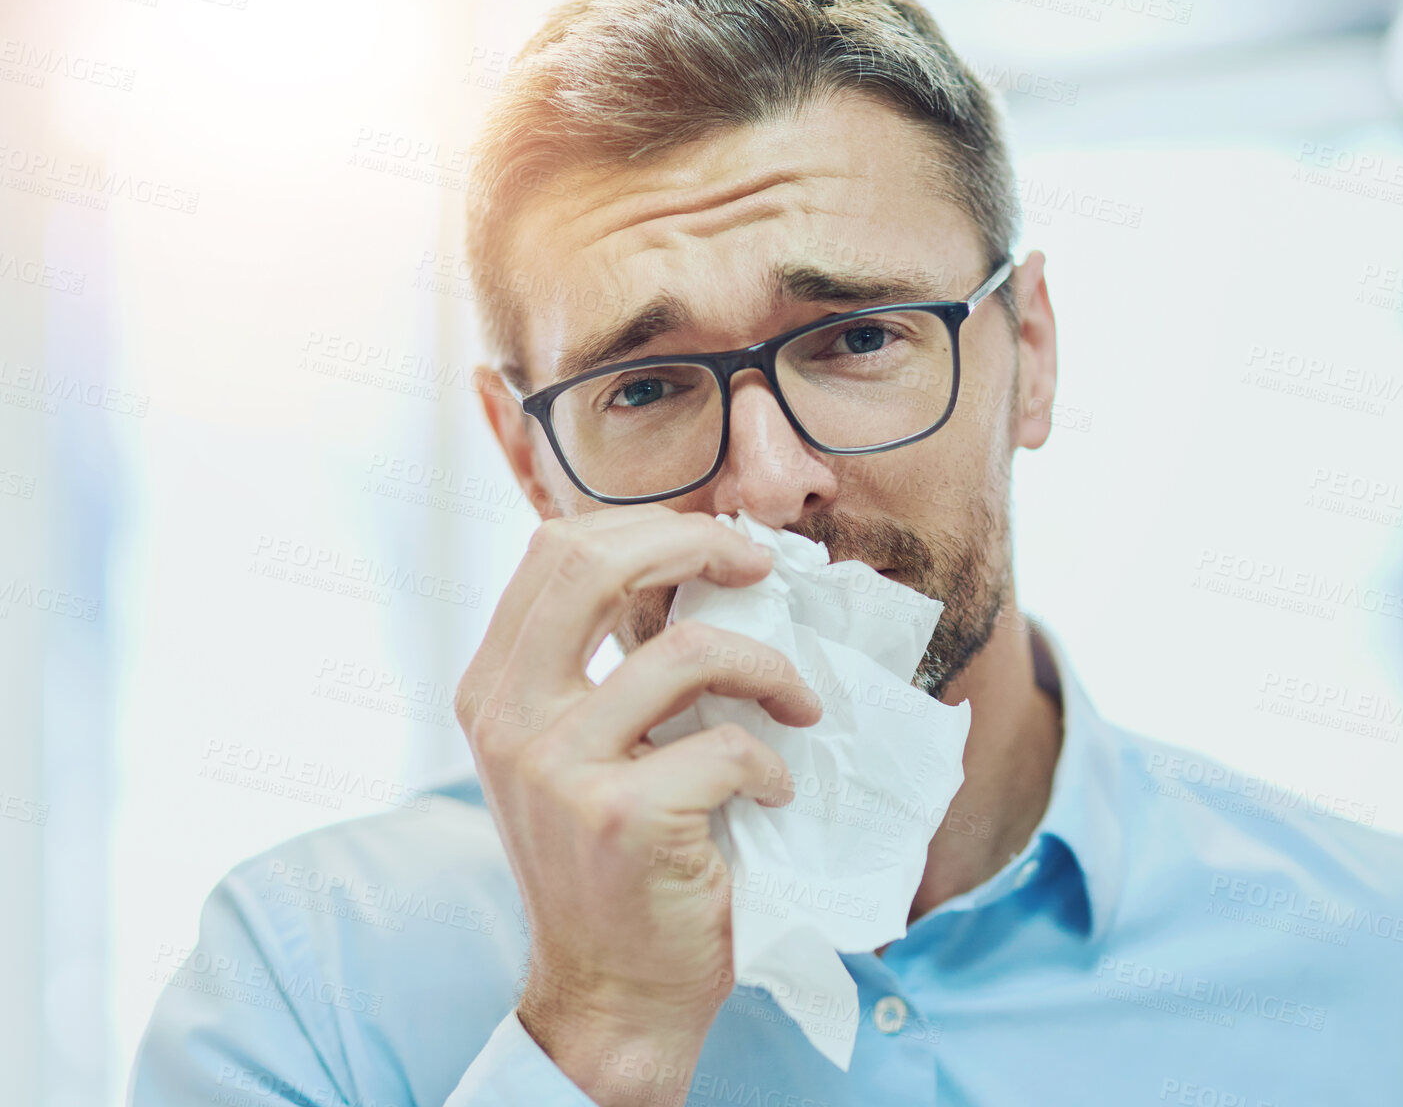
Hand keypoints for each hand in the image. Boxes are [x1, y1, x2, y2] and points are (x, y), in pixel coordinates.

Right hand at [454, 507, 820, 1104]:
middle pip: (594, 564)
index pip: (555, 549)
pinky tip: (772, 793)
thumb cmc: (611, 863)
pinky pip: (728, 746)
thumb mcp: (578, 751)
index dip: (649, 526)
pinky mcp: (621, 817)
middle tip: (758, 569)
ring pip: (687, 652)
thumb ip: (603, 668)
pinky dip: (772, 765)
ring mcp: (558, 768)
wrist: (612, 989)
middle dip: (698, 545)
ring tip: (795, 704)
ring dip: (768, 669)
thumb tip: (698, 572)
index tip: (716, 546)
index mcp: (493, 689)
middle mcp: (508, 719)